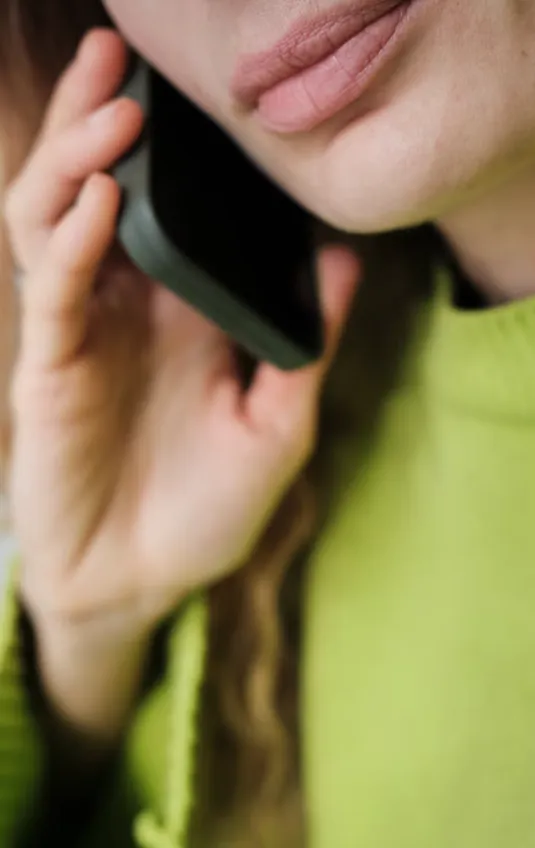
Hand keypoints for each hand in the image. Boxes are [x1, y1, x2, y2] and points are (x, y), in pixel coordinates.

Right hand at [4, 29, 359, 639]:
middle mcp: (128, 309)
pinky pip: (55, 289)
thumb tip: (343, 265)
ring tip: (112, 113)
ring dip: (78, 161)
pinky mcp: (52, 367)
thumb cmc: (208, 508)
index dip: (169, 149)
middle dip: (100, 122)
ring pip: (57, 222)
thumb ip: (304, 348)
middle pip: (97, 191)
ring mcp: (84, 332)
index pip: (167, 210)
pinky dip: (74, 241)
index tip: (189, 96)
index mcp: (181, 313)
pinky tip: (102, 201)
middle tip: (115, 58)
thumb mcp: (277, 428)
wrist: (144, 579)